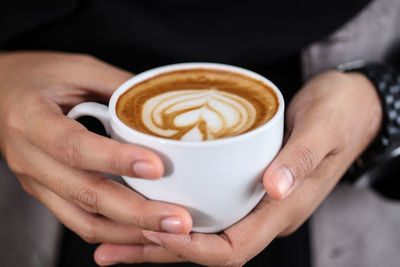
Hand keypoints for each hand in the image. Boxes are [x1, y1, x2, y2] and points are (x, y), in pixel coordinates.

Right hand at [0, 52, 191, 245]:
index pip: (74, 146)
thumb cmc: (41, 78)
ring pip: (85, 219)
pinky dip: (115, 233)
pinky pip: (81, 222)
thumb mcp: (79, 69)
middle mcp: (31, 158)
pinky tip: (145, 233)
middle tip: (178, 219)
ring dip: (131, 231)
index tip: (155, 167)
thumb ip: (120, 86)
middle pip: (85, 194)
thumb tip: (164, 105)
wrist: (1, 94)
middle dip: (137, 212)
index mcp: (33, 119)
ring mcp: (38, 182)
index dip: (115, 160)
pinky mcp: (49, 194)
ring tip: (170, 233)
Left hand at [93, 70, 381, 265]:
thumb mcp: (325, 129)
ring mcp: (255, 202)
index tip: (155, 233)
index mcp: (285, 209)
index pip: (235, 248)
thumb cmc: (339, 115)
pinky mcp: (244, 186)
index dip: (194, 249)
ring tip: (113, 238)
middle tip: (112, 246)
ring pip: (201, 234)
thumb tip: (276, 188)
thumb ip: (302, 159)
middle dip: (161, 251)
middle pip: (208, 249)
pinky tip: (145, 207)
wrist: (349, 107)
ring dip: (158, 239)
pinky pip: (206, 210)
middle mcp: (266, 213)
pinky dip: (173, 214)